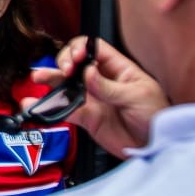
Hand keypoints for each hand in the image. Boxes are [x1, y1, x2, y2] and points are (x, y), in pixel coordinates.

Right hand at [31, 36, 166, 158]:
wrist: (156, 148)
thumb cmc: (157, 117)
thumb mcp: (138, 96)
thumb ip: (110, 86)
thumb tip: (88, 72)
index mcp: (118, 69)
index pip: (94, 48)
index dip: (82, 48)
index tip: (77, 58)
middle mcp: (101, 80)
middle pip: (75, 62)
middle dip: (65, 61)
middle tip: (65, 71)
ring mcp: (92, 98)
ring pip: (65, 83)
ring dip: (51, 79)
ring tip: (38, 78)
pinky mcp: (86, 117)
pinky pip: (64, 109)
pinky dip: (49, 107)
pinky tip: (37, 105)